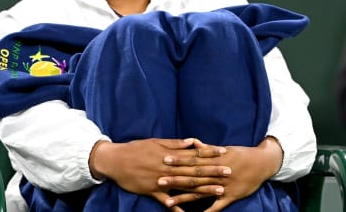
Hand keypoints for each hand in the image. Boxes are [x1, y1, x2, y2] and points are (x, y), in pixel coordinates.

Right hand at [90, 138, 228, 210]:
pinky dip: (177, 208)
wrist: (116, 160)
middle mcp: (169, 167)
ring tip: (219, 191)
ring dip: (203, 189)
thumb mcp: (156, 142)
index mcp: (170, 154)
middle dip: (213, 171)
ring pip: (186, 185)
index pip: (194, 153)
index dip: (210, 152)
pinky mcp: (153, 191)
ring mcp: (162, 180)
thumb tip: (192, 141)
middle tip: (229, 172)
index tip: (224, 152)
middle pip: (195, 170)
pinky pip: (167, 202)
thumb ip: (175, 143)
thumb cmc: (136, 148)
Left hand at [159, 137, 282, 210]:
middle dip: (175, 179)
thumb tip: (192, 142)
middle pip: (193, 177)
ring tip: (168, 203)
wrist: (262, 163)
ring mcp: (223, 186)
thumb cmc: (241, 154)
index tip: (163, 160)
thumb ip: (207, 148)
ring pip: (200, 193)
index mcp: (214, 160)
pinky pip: (217, 206)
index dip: (178, 161)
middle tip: (159, 181)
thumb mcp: (224, 149)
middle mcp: (216, 173)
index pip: (192, 160)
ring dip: (183, 198)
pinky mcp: (231, 196)